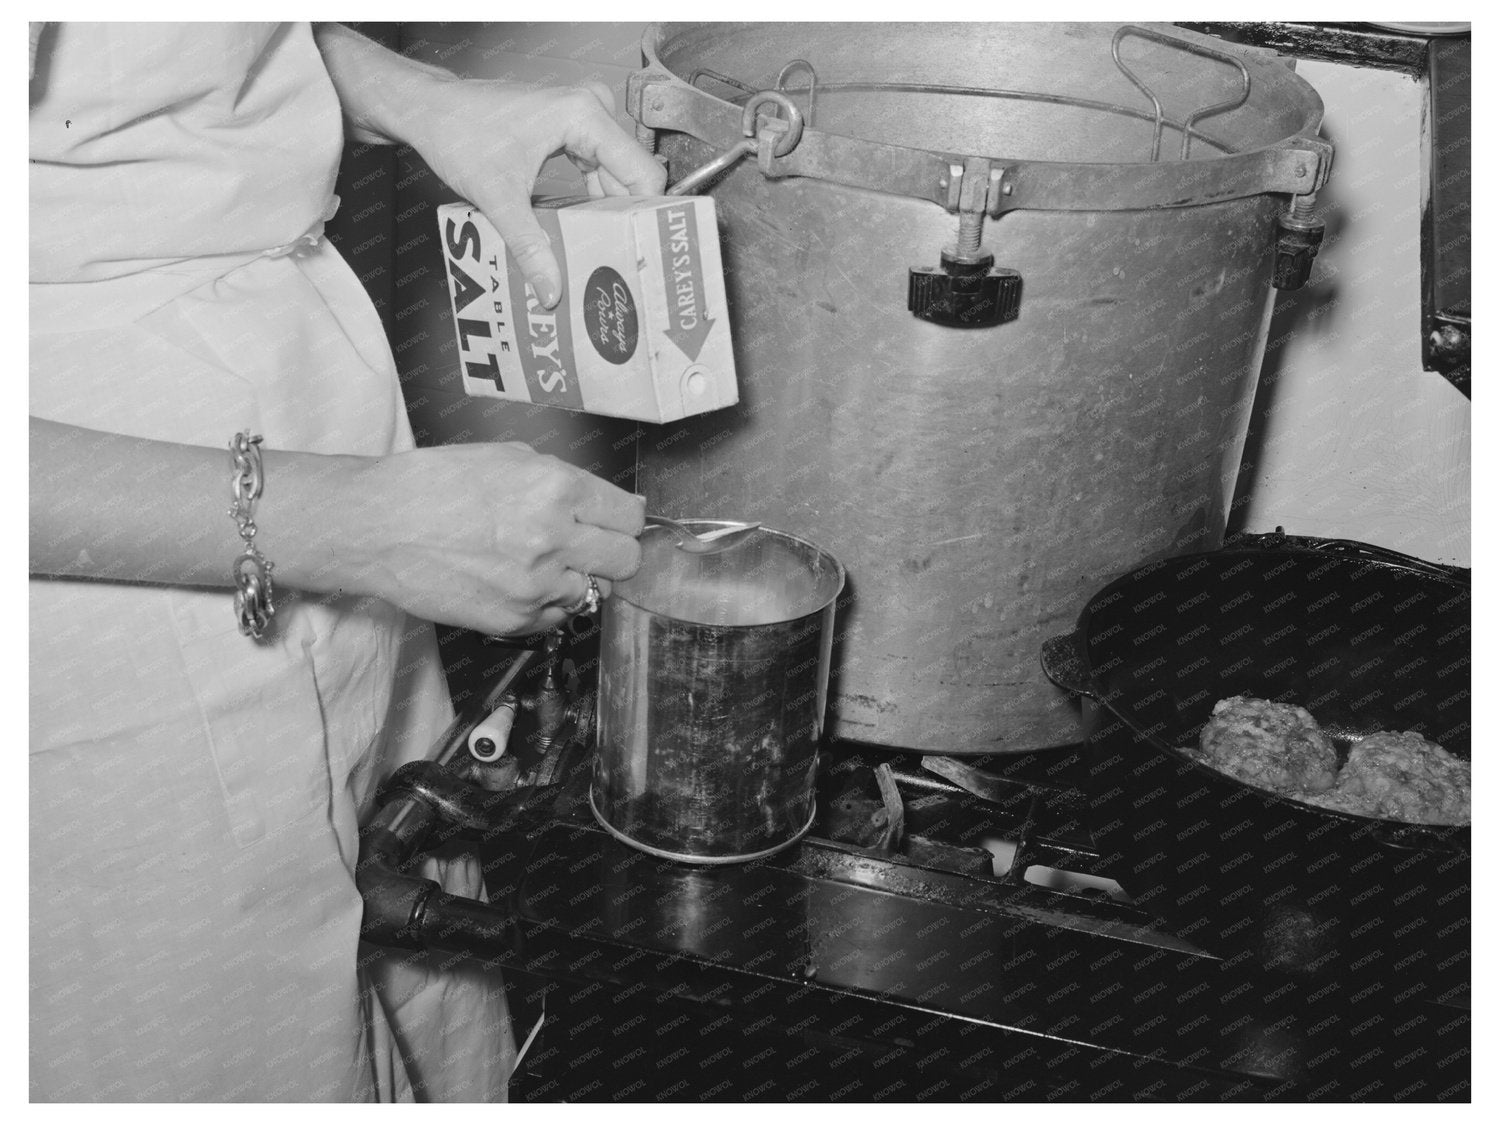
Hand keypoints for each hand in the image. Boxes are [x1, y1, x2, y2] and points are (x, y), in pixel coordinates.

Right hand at [346, 442, 644, 635]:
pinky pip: (556, 617)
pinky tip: (514, 581)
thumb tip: (605, 504)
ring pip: (593, 592)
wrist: (377, 528)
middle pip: (626, 560)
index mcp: (556, 488)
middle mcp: (553, 537)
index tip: (615, 522)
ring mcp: (535, 585)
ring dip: (574, 578)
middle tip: (590, 546)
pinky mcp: (514, 619)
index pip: (630, 517)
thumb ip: (563, 481)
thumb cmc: (435, 484)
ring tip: (536, 561)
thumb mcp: (508, 457)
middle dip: (613, 552)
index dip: (624, 519)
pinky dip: (545, 603)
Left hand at [409, 81, 665, 306]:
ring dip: (609, 211)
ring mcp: (583, 115)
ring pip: (616, 173)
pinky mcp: (572, 127)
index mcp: (583, 115)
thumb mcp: (498, 197)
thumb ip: (529, 246)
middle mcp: (591, 109)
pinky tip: (583, 228)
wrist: (430, 109)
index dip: (645, 214)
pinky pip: (599, 167)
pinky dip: (592, 198)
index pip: (642, 171)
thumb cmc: (458, 133)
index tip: (642, 250)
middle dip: (625, 217)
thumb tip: (552, 291)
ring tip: (604, 250)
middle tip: (622, 261)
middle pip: (631, 174)